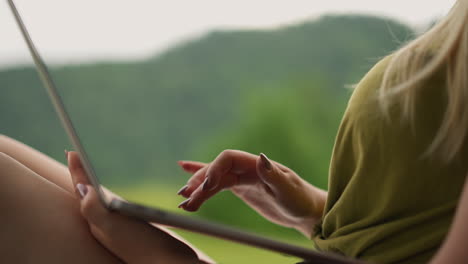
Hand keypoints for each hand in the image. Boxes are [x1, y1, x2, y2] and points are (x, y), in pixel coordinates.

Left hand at [66, 151, 197, 263]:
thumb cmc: (143, 246)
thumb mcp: (114, 226)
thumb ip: (94, 209)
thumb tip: (81, 188)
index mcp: (99, 222)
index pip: (84, 191)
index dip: (77, 171)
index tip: (72, 152)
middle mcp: (107, 227)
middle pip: (89, 197)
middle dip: (82, 178)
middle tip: (76, 161)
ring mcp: (121, 231)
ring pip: (102, 205)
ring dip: (96, 188)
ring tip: (90, 178)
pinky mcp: (136, 234)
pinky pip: (118, 211)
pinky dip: (113, 199)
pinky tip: (119, 200)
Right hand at [177, 150, 326, 236]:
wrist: (305, 210)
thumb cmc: (300, 199)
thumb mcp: (289, 189)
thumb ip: (274, 174)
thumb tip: (261, 158)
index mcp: (257, 164)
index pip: (227, 158)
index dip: (213, 169)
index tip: (204, 189)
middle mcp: (247, 168)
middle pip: (216, 170)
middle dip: (199, 183)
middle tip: (186, 199)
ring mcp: (242, 178)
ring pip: (214, 180)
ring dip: (197, 190)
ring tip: (183, 203)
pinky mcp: (240, 189)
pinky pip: (217, 184)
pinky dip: (202, 183)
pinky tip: (185, 177)